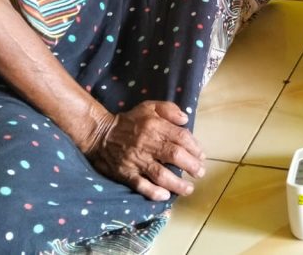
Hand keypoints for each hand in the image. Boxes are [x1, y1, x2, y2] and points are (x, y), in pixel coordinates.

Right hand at [84, 101, 205, 200]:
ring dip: (177, 183)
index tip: (202, 156)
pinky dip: (153, 192)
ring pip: (160, 174)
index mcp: (155, 126)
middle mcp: (147, 143)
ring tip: (188, 189)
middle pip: (174, 155)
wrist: (100, 133)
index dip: (195, 147)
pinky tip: (165, 196)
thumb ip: (169, 109)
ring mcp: (136, 160)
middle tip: (200, 173)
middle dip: (191, 166)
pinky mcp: (125, 173)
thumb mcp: (149, 106)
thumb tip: (185, 119)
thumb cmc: (130, 120)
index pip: (181, 137)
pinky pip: (140, 185)